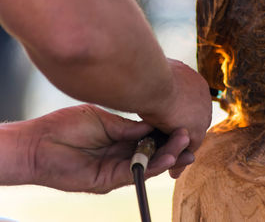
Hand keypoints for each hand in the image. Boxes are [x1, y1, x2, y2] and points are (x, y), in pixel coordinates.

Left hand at [24, 105, 190, 192]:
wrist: (40, 142)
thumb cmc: (66, 126)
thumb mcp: (102, 119)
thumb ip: (127, 127)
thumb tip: (152, 125)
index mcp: (120, 135)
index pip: (149, 136)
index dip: (166, 132)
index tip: (181, 123)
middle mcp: (121, 152)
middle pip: (153, 152)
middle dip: (173, 146)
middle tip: (190, 138)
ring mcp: (116, 167)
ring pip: (149, 164)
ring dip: (168, 157)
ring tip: (185, 148)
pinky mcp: (109, 180)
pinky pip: (136, 173)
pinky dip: (152, 167)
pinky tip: (167, 158)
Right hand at [139, 59, 211, 177]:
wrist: (149, 79)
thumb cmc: (143, 73)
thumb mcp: (152, 74)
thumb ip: (154, 81)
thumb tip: (143, 76)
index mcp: (191, 80)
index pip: (187, 103)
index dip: (177, 116)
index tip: (168, 124)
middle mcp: (201, 95)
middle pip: (191, 120)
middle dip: (181, 135)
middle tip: (170, 149)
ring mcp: (201, 112)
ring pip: (189, 136)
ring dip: (180, 151)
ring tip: (171, 167)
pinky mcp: (195, 129)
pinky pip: (188, 149)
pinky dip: (179, 160)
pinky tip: (171, 171)